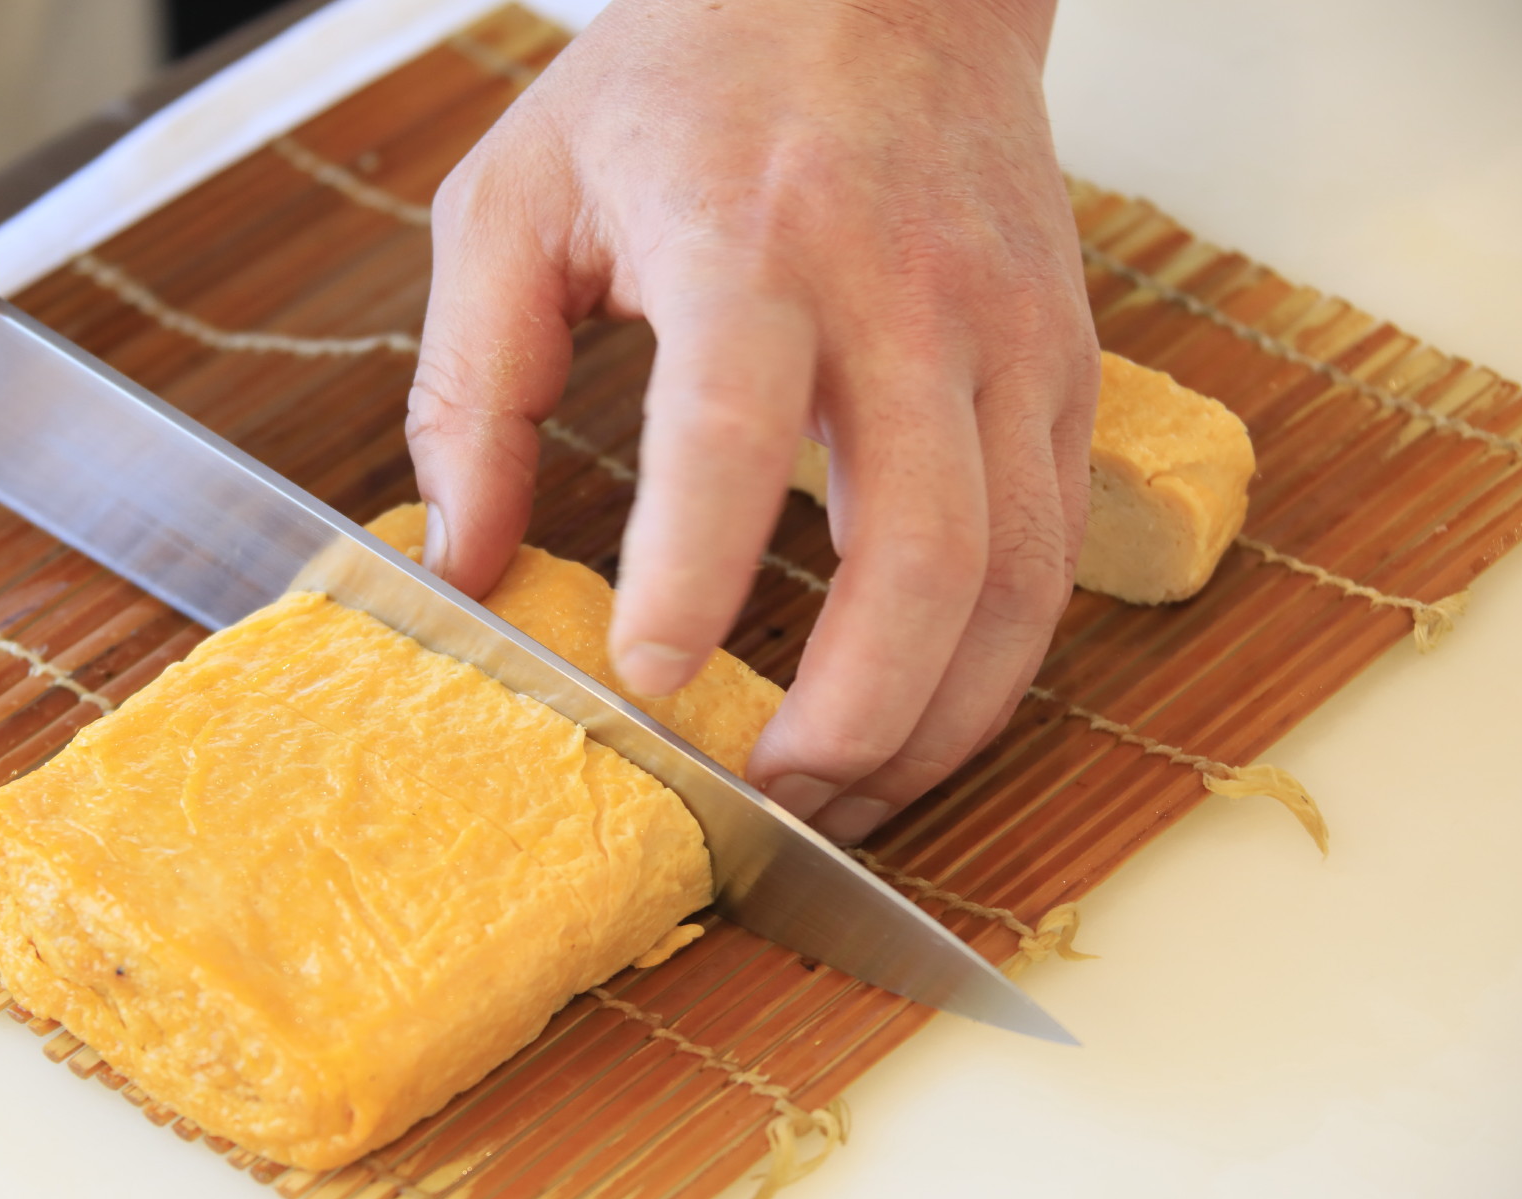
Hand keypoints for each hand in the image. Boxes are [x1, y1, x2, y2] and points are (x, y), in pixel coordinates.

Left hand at [406, 0, 1098, 843]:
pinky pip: (1055, 548)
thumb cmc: (692, 78)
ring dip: (939, 718)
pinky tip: (920, 712)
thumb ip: (471, 383)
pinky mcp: (1063, 367)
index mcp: (751, 239)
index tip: (647, 680)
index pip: (735, 428)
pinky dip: (996, 659)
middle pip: (924, 546)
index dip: (694, 575)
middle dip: (855, 710)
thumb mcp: (521, 195)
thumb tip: (459, 562)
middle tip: (769, 796)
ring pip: (1017, 575)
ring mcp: (1007, 336)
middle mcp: (905, 294)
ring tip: (845, 796)